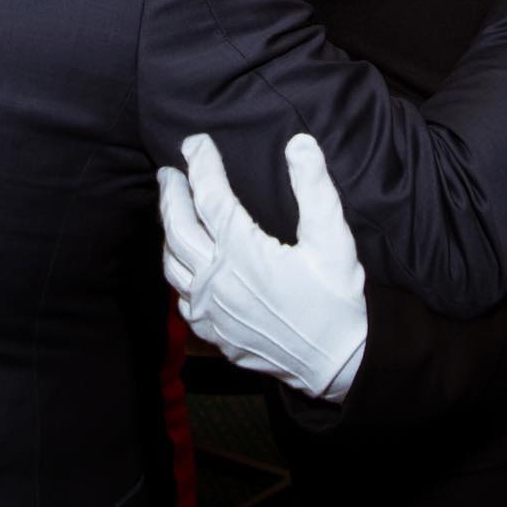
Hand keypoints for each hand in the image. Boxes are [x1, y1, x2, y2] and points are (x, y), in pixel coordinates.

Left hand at [158, 133, 366, 402]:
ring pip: (172, 263)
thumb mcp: (333, 240)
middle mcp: (217, 281)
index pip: (210, 197)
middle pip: (178, 227)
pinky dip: (178, 269)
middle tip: (169, 172)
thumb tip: (299, 143)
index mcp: (243, 253)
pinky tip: (185, 260)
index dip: (201, 164)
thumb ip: (315, 189)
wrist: (337, 363)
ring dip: (168, 231)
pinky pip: (181, 296)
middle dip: (171, 194)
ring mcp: (211, 310)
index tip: (196, 142)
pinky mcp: (213, 333)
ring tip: (172, 209)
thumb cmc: (336, 299)